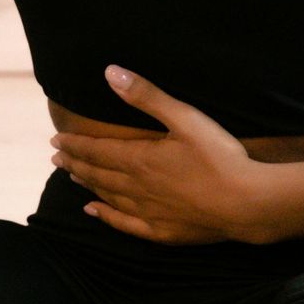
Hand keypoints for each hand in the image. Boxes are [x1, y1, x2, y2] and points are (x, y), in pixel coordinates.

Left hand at [53, 69, 274, 243]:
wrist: (247, 203)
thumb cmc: (219, 157)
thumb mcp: (184, 118)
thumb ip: (146, 96)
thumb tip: (110, 72)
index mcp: (140, 159)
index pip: (97, 150)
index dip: (76, 144)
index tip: (57, 139)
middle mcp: (137, 187)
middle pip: (98, 173)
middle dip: (76, 162)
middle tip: (56, 156)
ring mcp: (148, 212)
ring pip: (108, 196)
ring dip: (88, 184)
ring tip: (71, 175)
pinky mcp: (163, 231)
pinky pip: (125, 224)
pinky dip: (106, 216)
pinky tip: (94, 211)